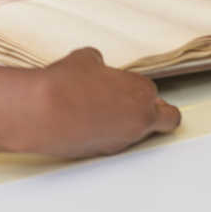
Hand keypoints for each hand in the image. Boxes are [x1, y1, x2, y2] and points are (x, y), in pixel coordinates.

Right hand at [12, 47, 180, 157]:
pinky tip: (87, 122)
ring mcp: (123, 139)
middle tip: (137, 104)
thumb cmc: (65, 84)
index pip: (153, 92)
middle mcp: (139, 120)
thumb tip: (94, 66)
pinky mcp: (104, 152)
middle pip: (168, 119)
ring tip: (101, 110)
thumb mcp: (85, 59)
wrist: (42, 111)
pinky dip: (107, 133)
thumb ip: (99, 63)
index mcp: (141, 92)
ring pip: (139, 133)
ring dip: (128, 123)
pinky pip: (115, 141)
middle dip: (158, 112)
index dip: (137, 87)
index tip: (123, 84)